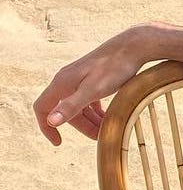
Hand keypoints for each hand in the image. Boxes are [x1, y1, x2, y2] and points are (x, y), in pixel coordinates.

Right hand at [33, 24, 163, 144]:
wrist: (133, 46)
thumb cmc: (114, 67)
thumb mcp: (94, 90)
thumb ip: (72, 106)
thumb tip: (51, 121)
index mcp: (62, 83)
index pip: (42, 107)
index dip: (46, 127)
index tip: (58, 143)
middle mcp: (67, 80)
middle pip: (64, 110)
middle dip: (80, 126)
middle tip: (100, 138)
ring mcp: (80, 78)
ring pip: (79, 106)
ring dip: (91, 120)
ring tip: (107, 130)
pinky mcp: (93, 78)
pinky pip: (89, 99)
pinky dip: (97, 111)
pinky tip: (108, 117)